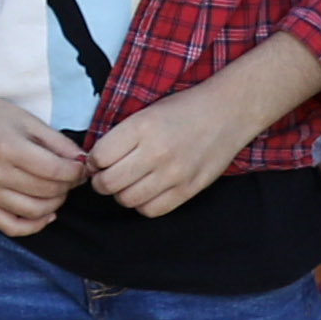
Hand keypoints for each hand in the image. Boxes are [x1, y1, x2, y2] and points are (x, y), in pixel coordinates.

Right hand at [0, 89, 92, 234]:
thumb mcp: (29, 121)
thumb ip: (58, 143)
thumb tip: (83, 163)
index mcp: (7, 148)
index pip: (54, 170)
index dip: (75, 171)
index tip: (82, 167)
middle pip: (46, 191)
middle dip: (67, 186)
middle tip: (72, 177)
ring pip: (34, 211)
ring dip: (55, 204)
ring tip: (59, 190)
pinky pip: (11, 227)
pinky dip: (33, 225)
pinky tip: (46, 214)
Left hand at [88, 33, 320, 215]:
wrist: (228, 112)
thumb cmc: (184, 108)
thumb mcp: (147, 111)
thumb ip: (121, 135)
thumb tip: (93, 161)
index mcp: (141, 127)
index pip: (98, 157)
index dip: (92, 161)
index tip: (96, 160)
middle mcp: (156, 152)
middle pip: (109, 183)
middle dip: (100, 181)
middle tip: (105, 175)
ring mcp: (173, 174)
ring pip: (127, 200)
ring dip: (120, 194)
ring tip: (127, 183)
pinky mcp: (188, 190)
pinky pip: (151, 210)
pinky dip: (142, 205)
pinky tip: (146, 191)